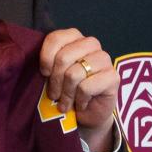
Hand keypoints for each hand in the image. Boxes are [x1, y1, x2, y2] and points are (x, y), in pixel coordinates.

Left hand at [39, 28, 118, 151]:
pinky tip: (80, 104)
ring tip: (65, 103)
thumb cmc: (66, 91)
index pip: (56, 38)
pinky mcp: (113, 77)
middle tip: (54, 95)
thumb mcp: (52, 75)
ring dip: (66, 94)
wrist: (87, 114)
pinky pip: (86, 87)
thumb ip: (47, 65)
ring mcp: (104, 59)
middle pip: (64, 57)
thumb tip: (38, 68)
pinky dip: (79, 100)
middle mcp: (91, 44)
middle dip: (55, 81)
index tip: (44, 74)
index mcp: (74, 38)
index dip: (46, 58)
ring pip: (74, 74)